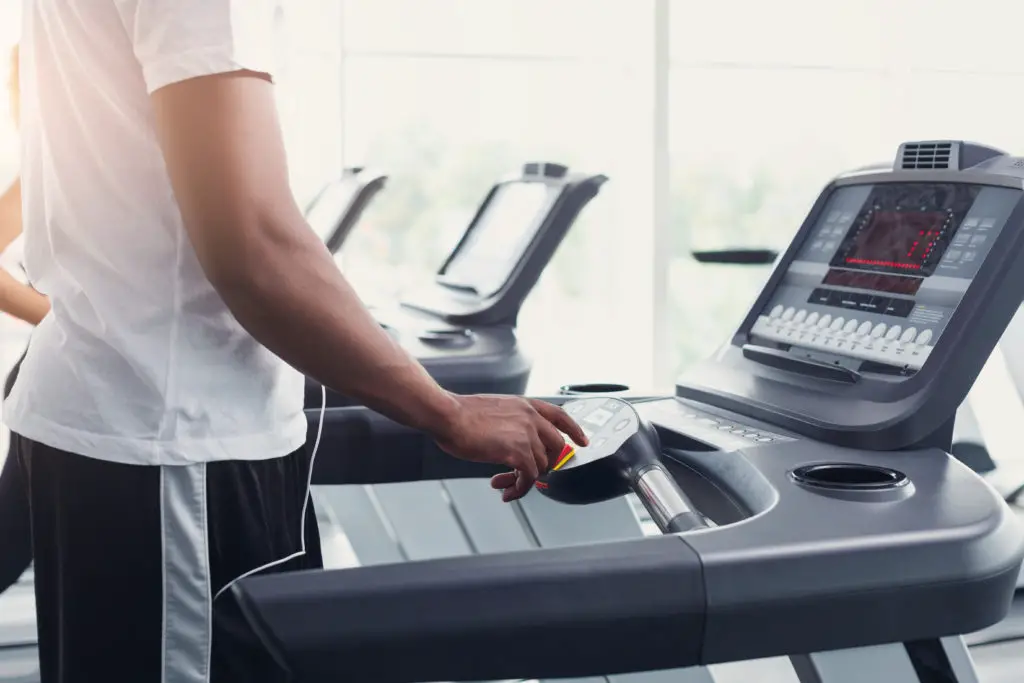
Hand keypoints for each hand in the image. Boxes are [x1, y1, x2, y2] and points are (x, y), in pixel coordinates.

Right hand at [434, 394, 588, 501]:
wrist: (449, 416)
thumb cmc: (461, 413)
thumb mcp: (495, 409)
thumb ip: (510, 421)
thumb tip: (511, 439)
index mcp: (525, 405)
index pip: (561, 415)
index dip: (575, 430)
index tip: (583, 441)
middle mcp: (531, 418)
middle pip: (557, 446)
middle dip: (545, 464)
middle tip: (527, 474)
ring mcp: (527, 435)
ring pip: (542, 465)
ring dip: (525, 479)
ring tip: (505, 483)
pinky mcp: (518, 452)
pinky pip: (529, 478)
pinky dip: (520, 489)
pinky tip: (507, 491)